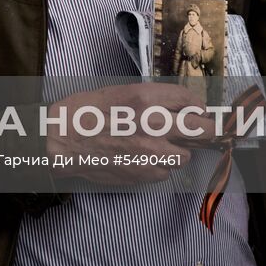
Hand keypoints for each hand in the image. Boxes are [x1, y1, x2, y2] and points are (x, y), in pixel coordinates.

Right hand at [46, 84, 216, 185]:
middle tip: (201, 131)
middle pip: (202, 129)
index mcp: (146, 98)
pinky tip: (140, 159)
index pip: (191, 100)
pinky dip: (157, 167)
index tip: (197, 111)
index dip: (196, 107)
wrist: (62, 140)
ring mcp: (152, 151)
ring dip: (176, 151)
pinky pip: (165, 172)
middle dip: (204, 130)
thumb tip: (178, 109)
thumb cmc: (85, 113)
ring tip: (157, 146)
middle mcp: (154, 124)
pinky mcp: (146, 173)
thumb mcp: (119, 92)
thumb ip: (151, 100)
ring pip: (185, 156)